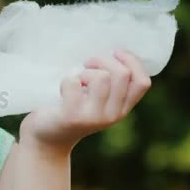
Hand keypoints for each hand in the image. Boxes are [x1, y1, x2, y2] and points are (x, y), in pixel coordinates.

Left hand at [19, 49, 151, 154]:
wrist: (46, 139)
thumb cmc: (70, 109)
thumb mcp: (96, 99)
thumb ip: (109, 83)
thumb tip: (111, 50)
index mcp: (123, 107)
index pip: (143, 82)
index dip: (132, 61)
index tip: (114, 53)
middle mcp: (113, 114)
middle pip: (122, 74)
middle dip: (103, 60)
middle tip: (86, 63)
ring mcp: (94, 117)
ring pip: (101, 77)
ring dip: (85, 71)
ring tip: (76, 79)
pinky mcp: (72, 116)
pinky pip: (74, 83)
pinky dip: (67, 79)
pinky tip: (62, 89)